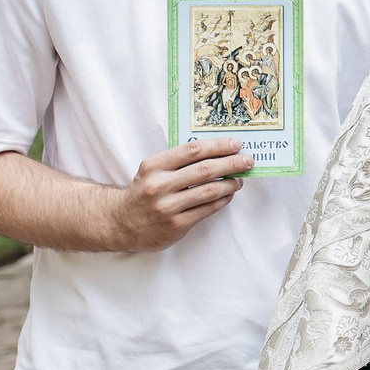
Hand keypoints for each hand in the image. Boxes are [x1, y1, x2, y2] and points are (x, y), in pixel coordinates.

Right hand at [114, 138, 254, 250]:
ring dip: (230, 183)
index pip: (192, 150)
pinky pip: (207, 209)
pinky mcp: (176, 225)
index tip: (236, 144)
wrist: (121, 223)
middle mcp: (159, 185)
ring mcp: (167, 207)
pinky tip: (228, 195)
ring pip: (209, 191)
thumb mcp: (152, 170)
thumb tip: (217, 152)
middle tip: (248, 160)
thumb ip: (178, 161)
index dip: (218, 146)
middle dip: (232, 163)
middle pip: (205, 170)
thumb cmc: (144, 191)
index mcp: (153, 166)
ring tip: (240, 179)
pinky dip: (222, 200)